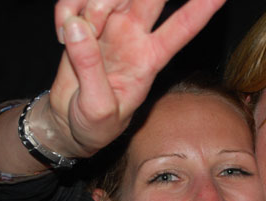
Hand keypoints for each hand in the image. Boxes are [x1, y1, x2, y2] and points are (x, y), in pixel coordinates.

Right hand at [48, 0, 225, 157]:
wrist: (68, 122)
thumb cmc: (95, 123)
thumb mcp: (97, 108)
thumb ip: (90, 69)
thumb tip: (79, 26)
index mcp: (150, 60)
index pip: (182, 28)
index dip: (202, 8)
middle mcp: (135, 36)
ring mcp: (110, 25)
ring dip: (93, 4)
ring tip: (76, 33)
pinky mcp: (85, 21)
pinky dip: (67, 8)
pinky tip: (63, 33)